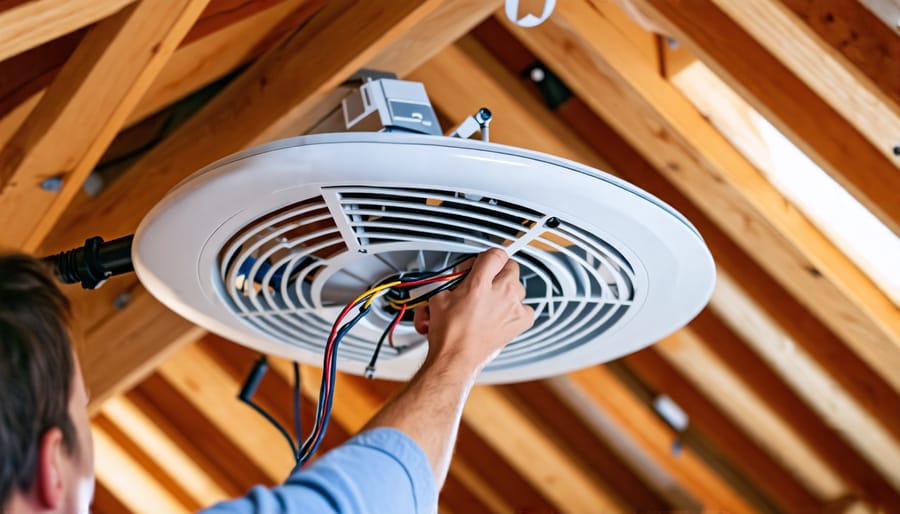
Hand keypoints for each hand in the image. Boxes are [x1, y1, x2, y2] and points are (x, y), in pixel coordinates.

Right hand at [413, 249, 534, 372]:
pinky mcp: (520, 322)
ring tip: (493, 299)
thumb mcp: (439, 298)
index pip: (496, 254)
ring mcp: (513, 308)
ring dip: (507, 289)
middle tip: (486, 280)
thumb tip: (456, 280)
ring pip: (519, 286)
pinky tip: (504, 313)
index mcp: (479, 283)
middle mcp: (501, 293)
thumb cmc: (449, 334)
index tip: (481, 264)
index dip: (487, 257)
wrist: (455, 358)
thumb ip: (452, 282)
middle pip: (511, 267)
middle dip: (498, 271)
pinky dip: (518, 309)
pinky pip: (527, 308)